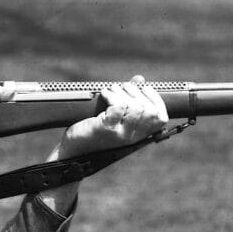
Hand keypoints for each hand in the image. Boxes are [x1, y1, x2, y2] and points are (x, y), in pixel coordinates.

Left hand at [35, 76, 170, 216]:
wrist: (72, 151)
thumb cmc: (93, 132)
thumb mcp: (115, 118)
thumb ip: (129, 99)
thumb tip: (140, 79)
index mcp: (138, 136)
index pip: (160, 118)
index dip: (156, 100)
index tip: (145, 88)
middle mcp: (132, 137)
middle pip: (148, 111)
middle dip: (137, 92)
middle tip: (124, 86)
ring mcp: (120, 134)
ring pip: (134, 107)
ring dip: (123, 92)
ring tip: (112, 89)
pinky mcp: (106, 129)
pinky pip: (118, 107)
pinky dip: (112, 95)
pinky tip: (104, 94)